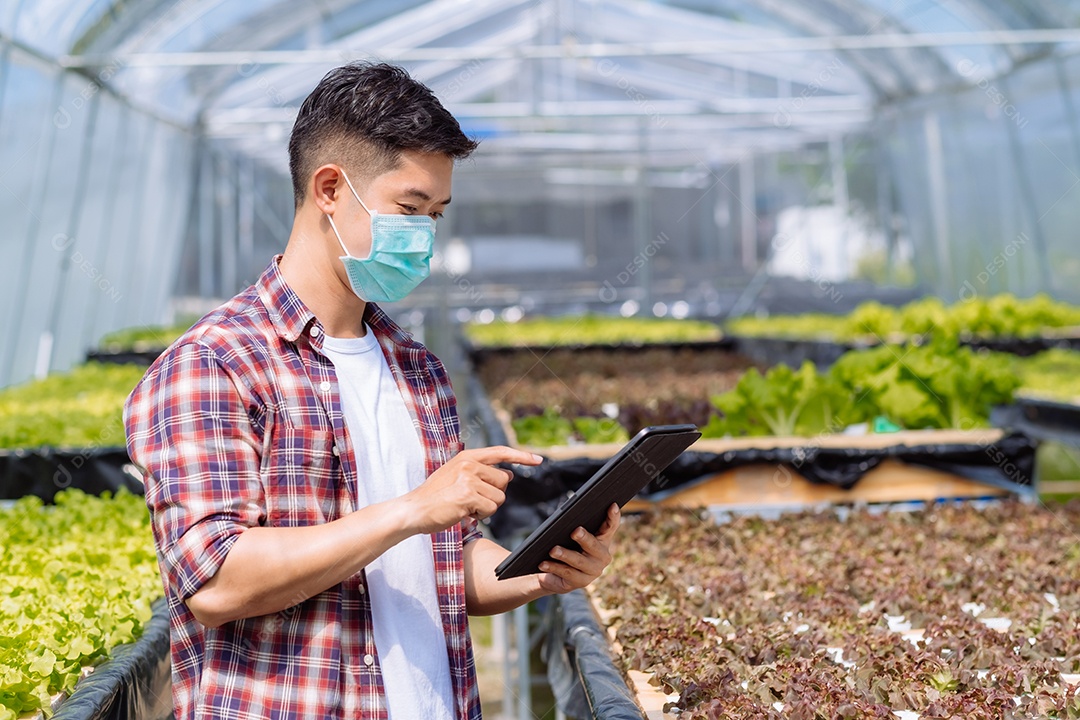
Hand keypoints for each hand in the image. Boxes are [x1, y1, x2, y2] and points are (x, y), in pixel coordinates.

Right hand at [400, 446, 541, 534]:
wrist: (414, 509)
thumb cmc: (436, 497)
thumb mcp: (457, 476)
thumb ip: (481, 473)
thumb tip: (508, 475)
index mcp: (467, 457)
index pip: (500, 452)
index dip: (521, 456)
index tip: (538, 459)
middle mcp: (469, 464)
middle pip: (504, 481)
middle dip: (493, 494)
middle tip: (471, 500)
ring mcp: (468, 478)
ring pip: (499, 497)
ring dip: (486, 507)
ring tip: (464, 506)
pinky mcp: (468, 495)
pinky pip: (490, 509)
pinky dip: (480, 515)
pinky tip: (463, 512)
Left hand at [537, 503, 620, 593]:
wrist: (556, 574)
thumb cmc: (566, 547)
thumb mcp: (572, 536)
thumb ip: (575, 526)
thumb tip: (565, 518)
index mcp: (603, 540)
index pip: (611, 526)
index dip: (613, 516)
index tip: (612, 505)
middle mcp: (602, 556)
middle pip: (594, 545)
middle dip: (584, 538)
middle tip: (575, 531)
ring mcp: (593, 571)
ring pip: (579, 561)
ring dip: (565, 555)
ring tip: (553, 550)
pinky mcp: (581, 582)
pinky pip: (566, 573)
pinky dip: (553, 567)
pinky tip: (543, 563)